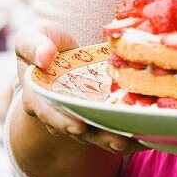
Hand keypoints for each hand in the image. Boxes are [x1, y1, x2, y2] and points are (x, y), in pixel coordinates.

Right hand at [15, 19, 145, 155]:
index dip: (61, 121)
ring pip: (96, 133)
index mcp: (37, 98)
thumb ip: (34, 46)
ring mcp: (79, 114)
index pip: (47, 113)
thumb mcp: (31, 37)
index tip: (79, 125)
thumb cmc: (41, 42)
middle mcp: (58, 113)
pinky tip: (145, 135)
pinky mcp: (97, 112)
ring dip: (116, 139)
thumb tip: (45, 57)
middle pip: (77, 129)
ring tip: (136, 140)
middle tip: (118, 140)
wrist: (57, 47)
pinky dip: (126, 131)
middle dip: (98, 136)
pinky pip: (110, 124)